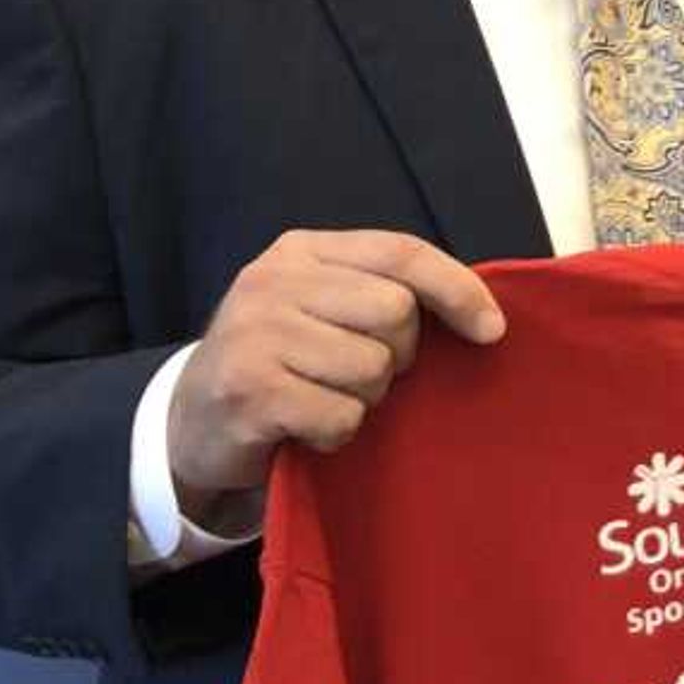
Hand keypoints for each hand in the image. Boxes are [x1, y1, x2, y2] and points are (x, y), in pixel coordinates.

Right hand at [169, 230, 503, 506]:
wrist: (191, 423)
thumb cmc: (283, 363)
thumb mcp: (325, 309)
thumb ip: (386, 293)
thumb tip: (485, 315)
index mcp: (300, 250)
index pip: (401, 252)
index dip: (457, 289)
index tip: (492, 330)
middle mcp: (271, 281)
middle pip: (395, 312)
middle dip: (397, 356)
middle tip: (357, 373)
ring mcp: (254, 333)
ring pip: (372, 367)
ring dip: (364, 398)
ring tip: (323, 396)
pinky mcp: (248, 390)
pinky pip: (341, 415)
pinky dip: (337, 432)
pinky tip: (304, 426)